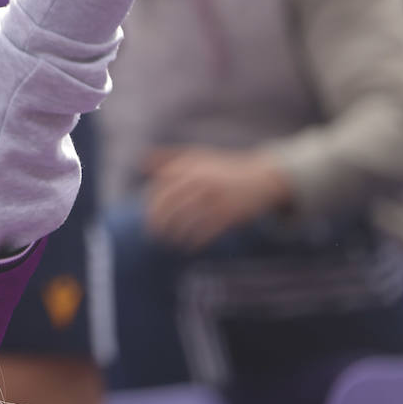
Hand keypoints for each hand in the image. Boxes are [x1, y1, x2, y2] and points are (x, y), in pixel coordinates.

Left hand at [142, 145, 291, 249]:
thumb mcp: (197, 156)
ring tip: (169, 243)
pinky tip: (190, 248)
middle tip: (152, 234)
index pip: (158, 189)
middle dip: (156, 222)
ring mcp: (215, 197)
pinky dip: (195, 241)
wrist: (262, 178)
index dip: (150, 205)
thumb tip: (140, 163)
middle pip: (167, 205)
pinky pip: (206, 231)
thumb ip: (168, 157)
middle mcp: (200, 181)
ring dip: (174, 234)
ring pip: (185, 220)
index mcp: (188, 168)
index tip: (149, 216)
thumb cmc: (223, 168)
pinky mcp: (230, 213)